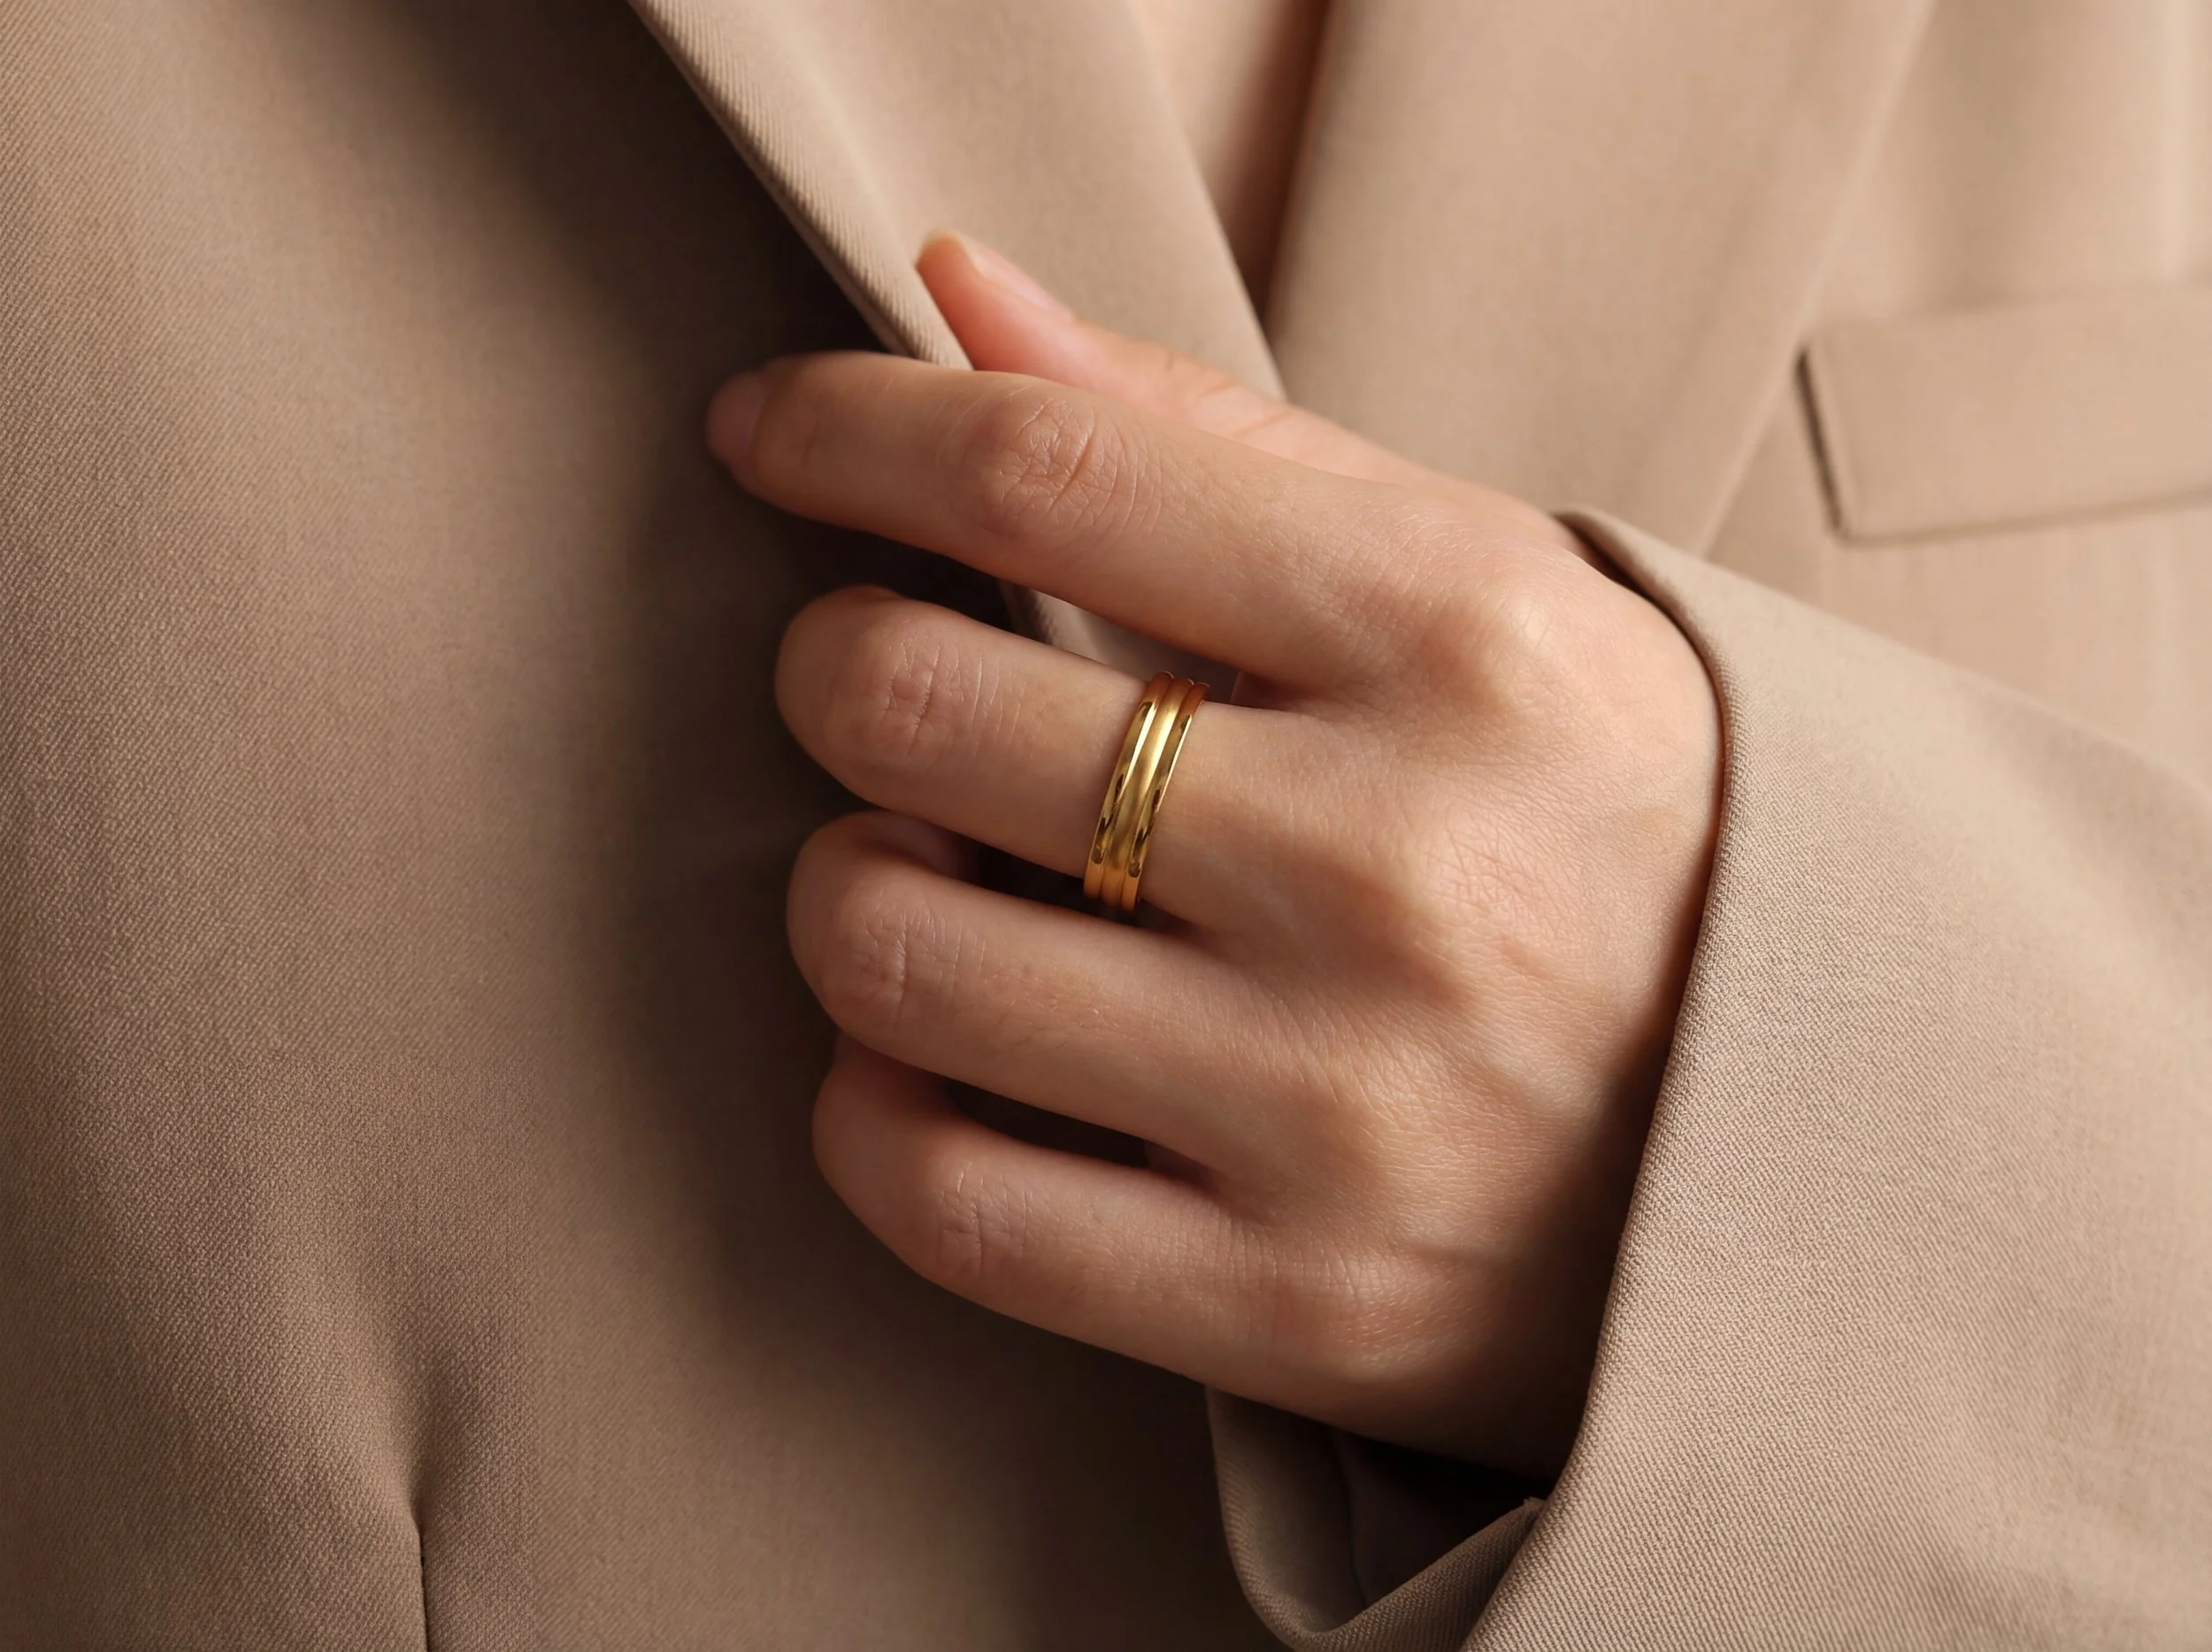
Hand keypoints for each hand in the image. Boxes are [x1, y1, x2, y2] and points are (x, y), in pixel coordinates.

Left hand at [708, 236, 1719, 1479]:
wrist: (1849, 1153)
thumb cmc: (1632, 829)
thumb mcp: (1489, 592)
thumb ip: (1216, 441)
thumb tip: (956, 298)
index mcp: (1472, 641)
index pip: (1048, 477)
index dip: (851, 429)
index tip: (772, 429)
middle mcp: (1404, 870)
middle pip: (921, 705)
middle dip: (837, 661)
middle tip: (878, 670)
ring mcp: (1344, 1108)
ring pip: (895, 952)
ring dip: (847, 883)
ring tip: (932, 867)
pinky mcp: (1292, 1302)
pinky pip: (944, 1197)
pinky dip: (870, 1106)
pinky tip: (926, 1050)